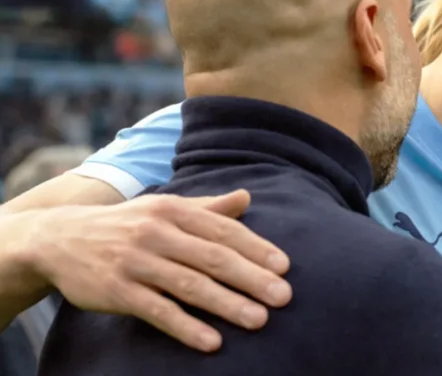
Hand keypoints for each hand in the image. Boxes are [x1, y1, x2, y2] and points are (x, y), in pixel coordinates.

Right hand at [27, 190, 291, 350]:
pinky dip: (185, 327)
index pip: (223, 230)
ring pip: (189, 285)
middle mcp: (156, 233)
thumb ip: (207, 208)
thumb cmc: (126, 224)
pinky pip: (157, 311)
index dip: (256, 248)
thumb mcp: (164, 208)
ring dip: (227, 304)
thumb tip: (247, 197)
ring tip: (259, 320)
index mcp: (173, 210)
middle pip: (212, 258)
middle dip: (251, 278)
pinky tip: (212, 341)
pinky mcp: (116, 291)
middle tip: (284, 296)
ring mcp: (135, 262)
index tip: (285, 267)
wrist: (57, 238)